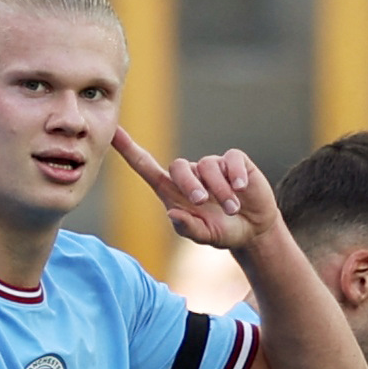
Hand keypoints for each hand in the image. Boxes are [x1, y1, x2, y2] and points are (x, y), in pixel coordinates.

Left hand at [108, 128, 278, 252]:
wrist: (254, 230)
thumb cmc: (223, 231)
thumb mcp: (206, 237)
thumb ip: (189, 228)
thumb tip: (172, 214)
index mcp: (174, 191)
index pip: (146, 166)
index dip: (129, 149)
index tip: (113, 132)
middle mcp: (191, 174)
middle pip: (178, 167)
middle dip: (189, 185)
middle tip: (202, 202)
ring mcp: (212, 166)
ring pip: (207, 166)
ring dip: (220, 190)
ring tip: (232, 209)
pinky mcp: (234, 161)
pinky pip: (231, 159)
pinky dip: (235, 175)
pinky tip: (241, 189)